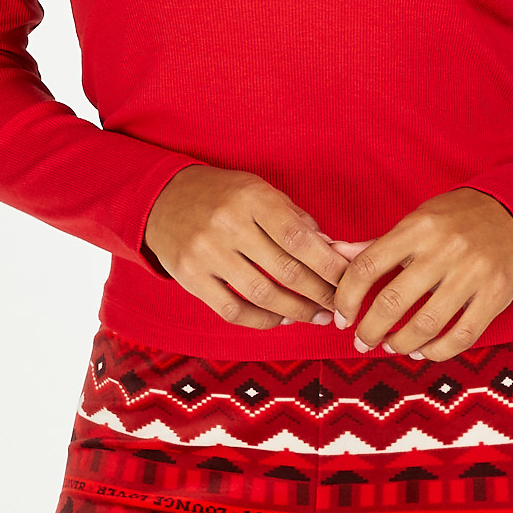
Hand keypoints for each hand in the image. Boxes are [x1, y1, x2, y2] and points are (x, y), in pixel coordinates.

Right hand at [144, 164, 348, 328]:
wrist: (162, 198)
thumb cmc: (222, 196)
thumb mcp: (259, 191)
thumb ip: (295, 220)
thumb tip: (333, 252)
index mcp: (252, 198)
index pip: (300, 238)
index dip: (330, 265)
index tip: (350, 281)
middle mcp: (228, 224)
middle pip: (286, 270)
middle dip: (320, 293)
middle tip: (339, 306)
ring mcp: (206, 252)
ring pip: (262, 295)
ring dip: (296, 312)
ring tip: (316, 316)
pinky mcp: (189, 276)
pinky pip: (232, 311)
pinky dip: (262, 320)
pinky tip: (281, 319)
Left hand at [331, 190, 512, 358]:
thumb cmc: (457, 219)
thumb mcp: (417, 221)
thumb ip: (377, 245)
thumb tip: (334, 254)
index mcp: (418, 227)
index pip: (367, 267)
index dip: (347, 298)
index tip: (343, 317)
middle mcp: (444, 249)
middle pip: (392, 301)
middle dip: (369, 330)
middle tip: (363, 340)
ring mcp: (473, 273)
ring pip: (425, 325)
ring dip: (400, 344)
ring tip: (391, 346)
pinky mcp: (496, 295)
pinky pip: (461, 336)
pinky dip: (436, 351)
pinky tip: (422, 351)